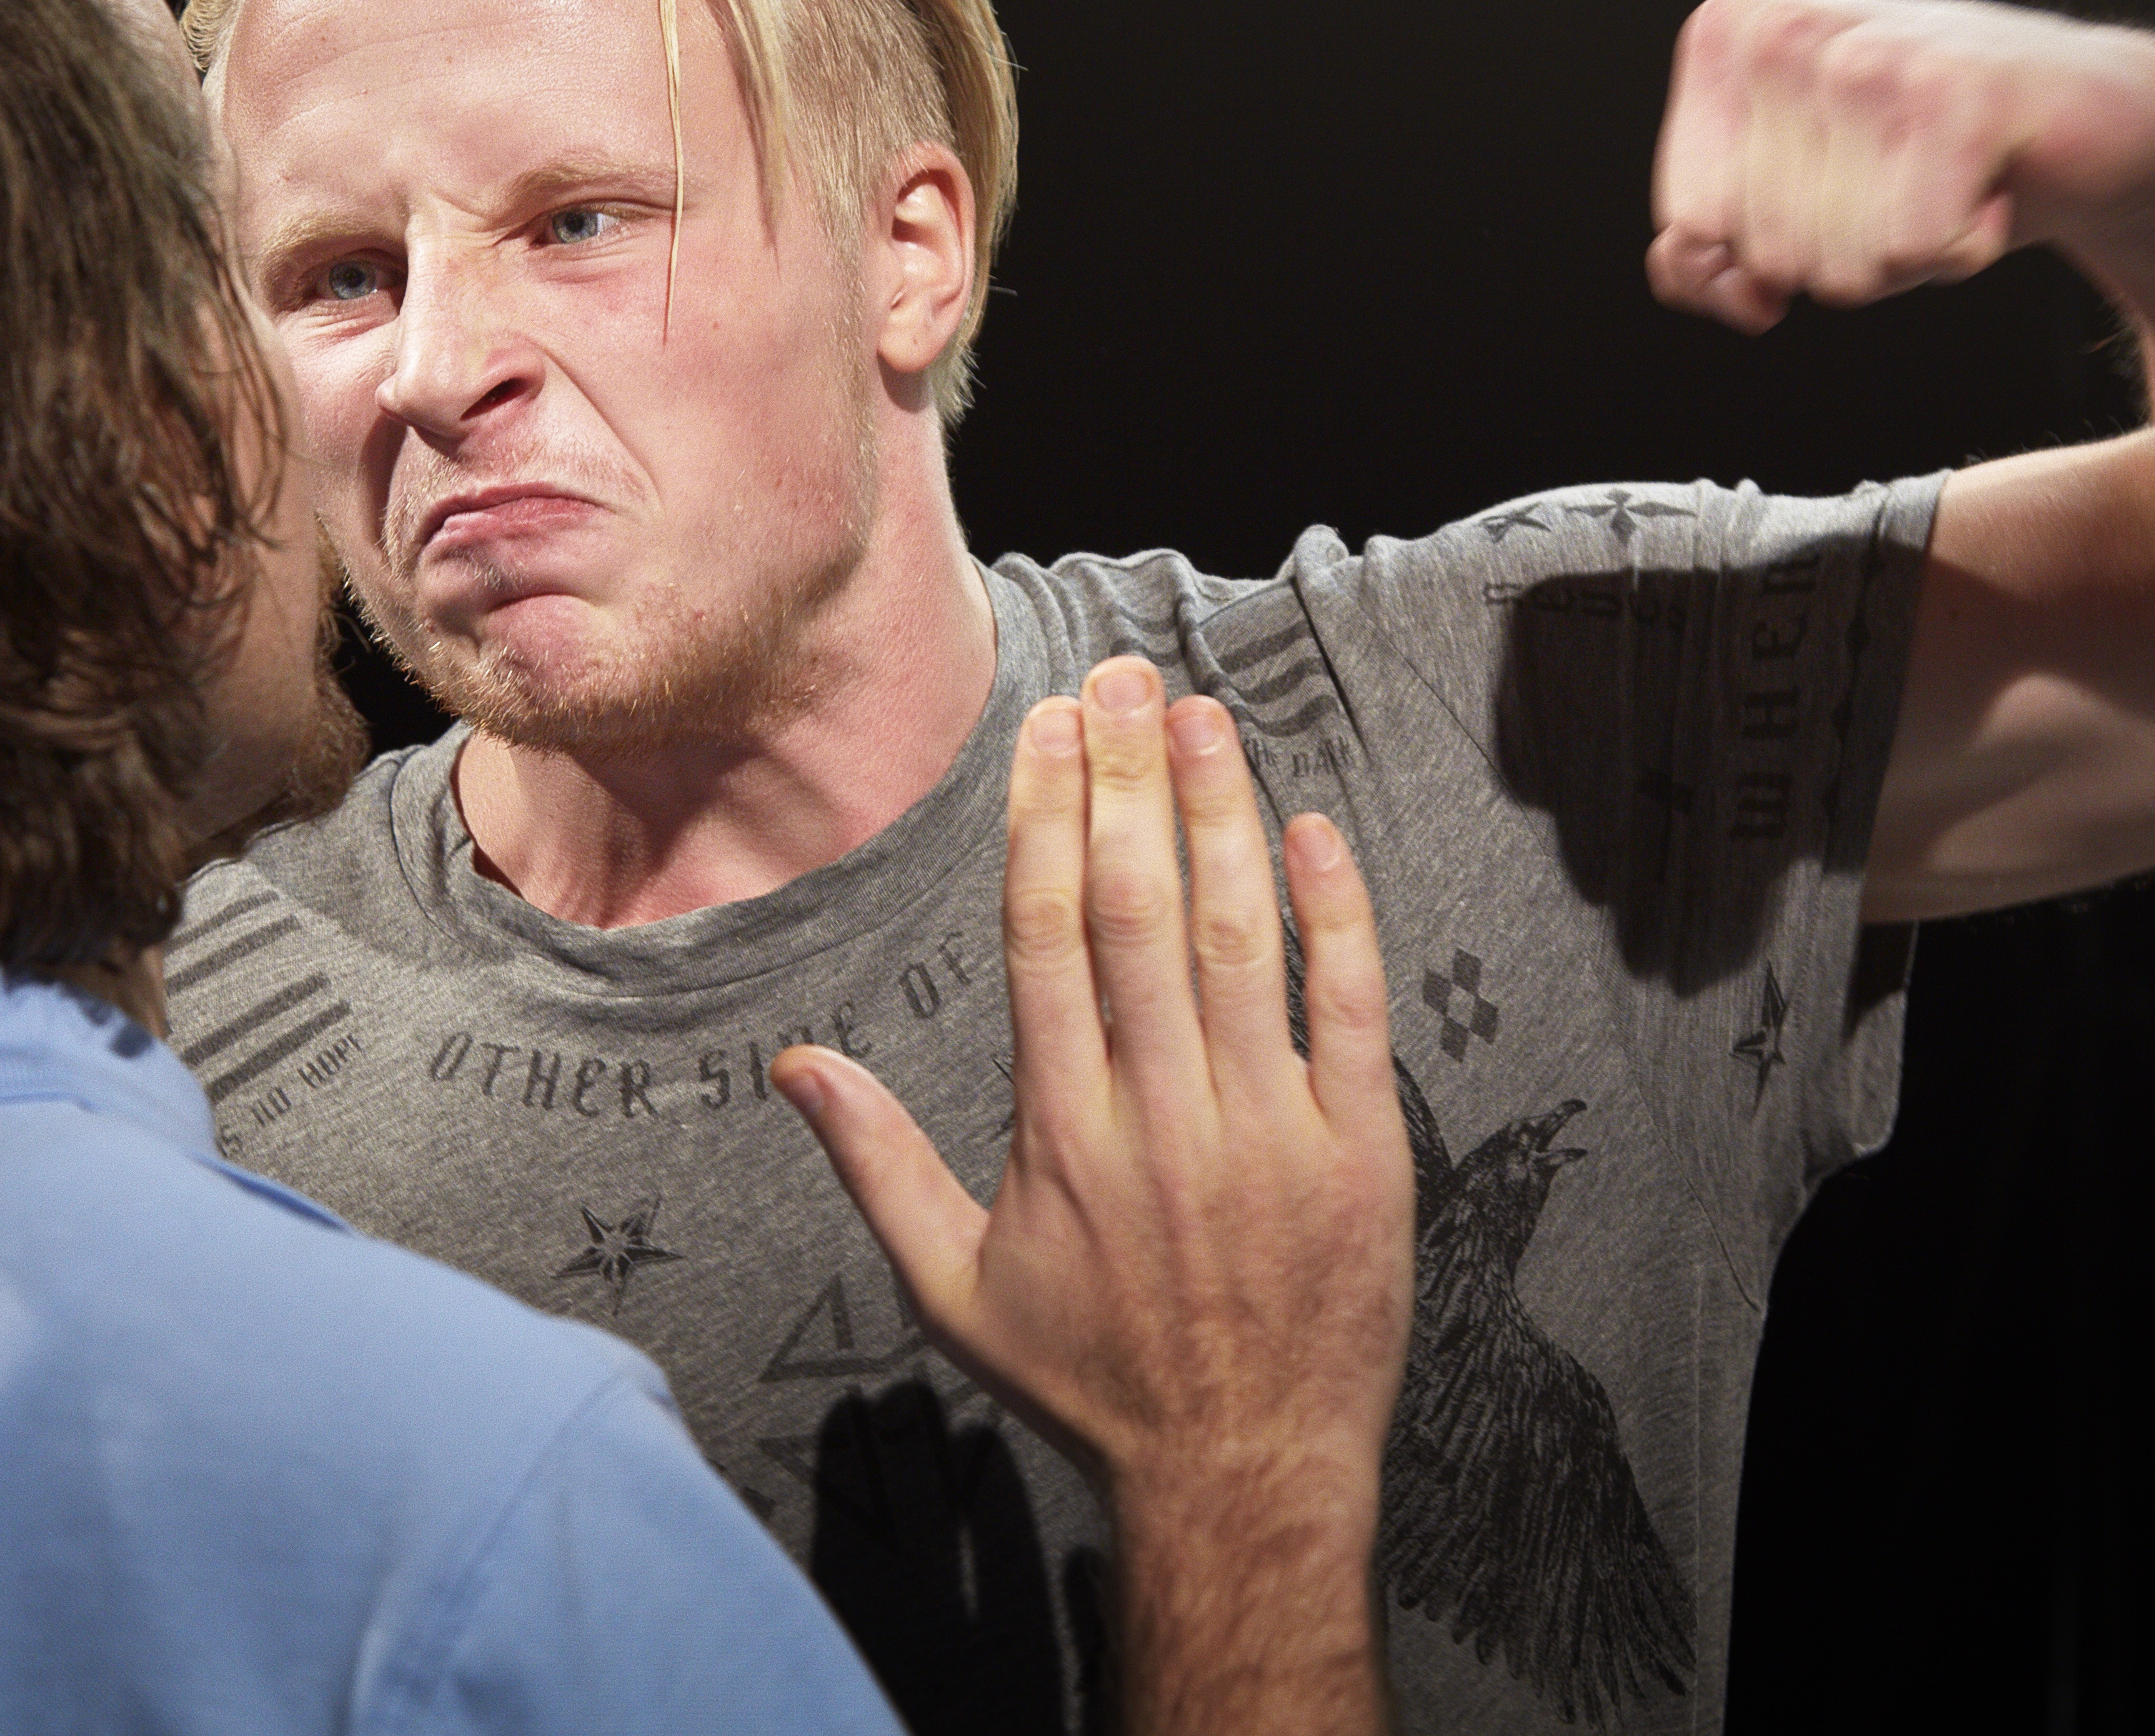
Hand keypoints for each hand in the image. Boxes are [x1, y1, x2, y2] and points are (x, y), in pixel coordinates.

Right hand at [770, 657, 1411, 1732]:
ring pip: (1238, 939)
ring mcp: (1266, 1132)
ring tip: (1203, 718)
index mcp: (1062, 1133)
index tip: (1053, 730)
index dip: (1048, 818)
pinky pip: (1349, 1010)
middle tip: (1126, 680)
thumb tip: (794, 1066)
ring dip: (1219, 815)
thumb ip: (877, 1163)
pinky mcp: (1360, 1155)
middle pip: (1135, 910)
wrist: (1238, 1475)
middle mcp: (1159, 1115)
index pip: (1047, 936)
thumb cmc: (1091, 1379)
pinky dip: (1334, 916)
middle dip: (1127, 780)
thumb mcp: (954, 1287)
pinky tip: (1310, 829)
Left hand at [1645, 0, 2154, 331]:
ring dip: (1906, 254)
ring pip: (1840, 266)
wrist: (2098, 121)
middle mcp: (1787, 30)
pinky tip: (1991, 187)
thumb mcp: (1792, 195)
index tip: (1841, 181)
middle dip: (1846, 251)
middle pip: (1768, 254)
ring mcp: (1870, 55)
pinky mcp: (1959, 94)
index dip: (1766, 246)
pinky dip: (1962, 252)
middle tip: (1910, 180)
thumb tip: (1693, 270)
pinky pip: (1915, 253)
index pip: (1690, 226)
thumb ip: (1704, 248)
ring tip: (1950, 178)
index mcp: (1729, 35)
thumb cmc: (1931, 154)